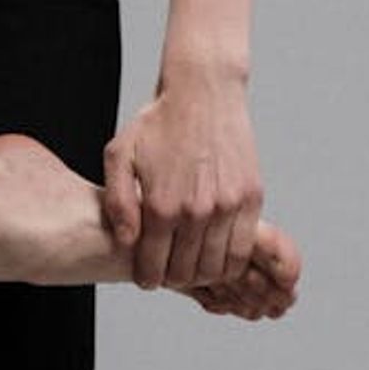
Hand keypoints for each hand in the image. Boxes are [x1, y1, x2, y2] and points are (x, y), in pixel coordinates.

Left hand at [102, 66, 263, 290]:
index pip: (154, 266)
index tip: (147, 278)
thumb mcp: (120, 154)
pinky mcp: (250, 198)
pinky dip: (230, 261)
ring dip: (202, 274)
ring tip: (192, 265)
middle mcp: (195, 211)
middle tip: (168, 271)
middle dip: (172, 278)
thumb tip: (126, 242)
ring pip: (217, 268)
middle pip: (185, 273)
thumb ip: (118, 202)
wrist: (203, 91)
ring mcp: (227, 206)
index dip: (147, 278)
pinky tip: (217, 254)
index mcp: (161, 205)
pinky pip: (243, 249)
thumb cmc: (158, 121)